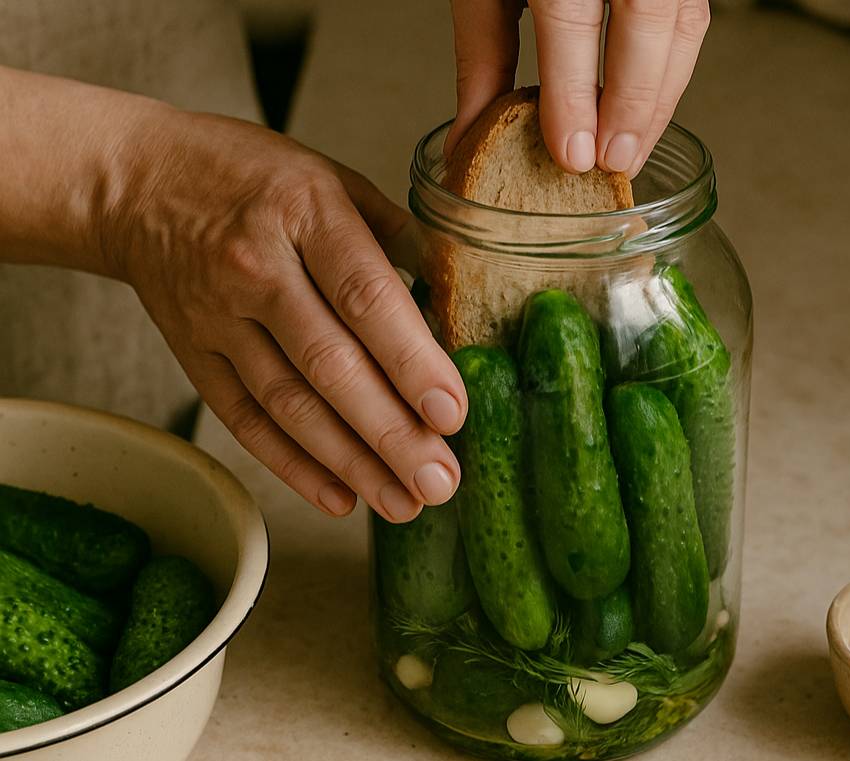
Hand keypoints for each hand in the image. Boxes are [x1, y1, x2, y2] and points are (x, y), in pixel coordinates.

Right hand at [108, 106, 465, 522]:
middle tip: (440, 480)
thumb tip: (455, 297)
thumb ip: (395, 236)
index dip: (411, 361)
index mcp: (306, 212)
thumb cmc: (252, 177)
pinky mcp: (193, 356)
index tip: (452, 413)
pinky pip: (245, 420)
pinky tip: (340, 496)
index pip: (366, 296)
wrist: (140, 183)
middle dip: (391, 433)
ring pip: (290, 405)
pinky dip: (293, 465)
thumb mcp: (332, 179)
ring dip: (351, 463)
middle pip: (330, 365)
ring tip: (404, 503)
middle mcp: (258, 269)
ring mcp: (218, 318)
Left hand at [445, 0, 709, 177]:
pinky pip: (694, 13)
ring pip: (684, 19)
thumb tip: (472, 138)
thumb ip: (483, 55)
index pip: (570, 18)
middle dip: (635, 103)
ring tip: (633, 150)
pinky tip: (651, 106)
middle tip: (615, 164)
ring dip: (663, 95)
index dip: (575, 93)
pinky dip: (675, 68)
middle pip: (646, 19)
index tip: (575, 156)